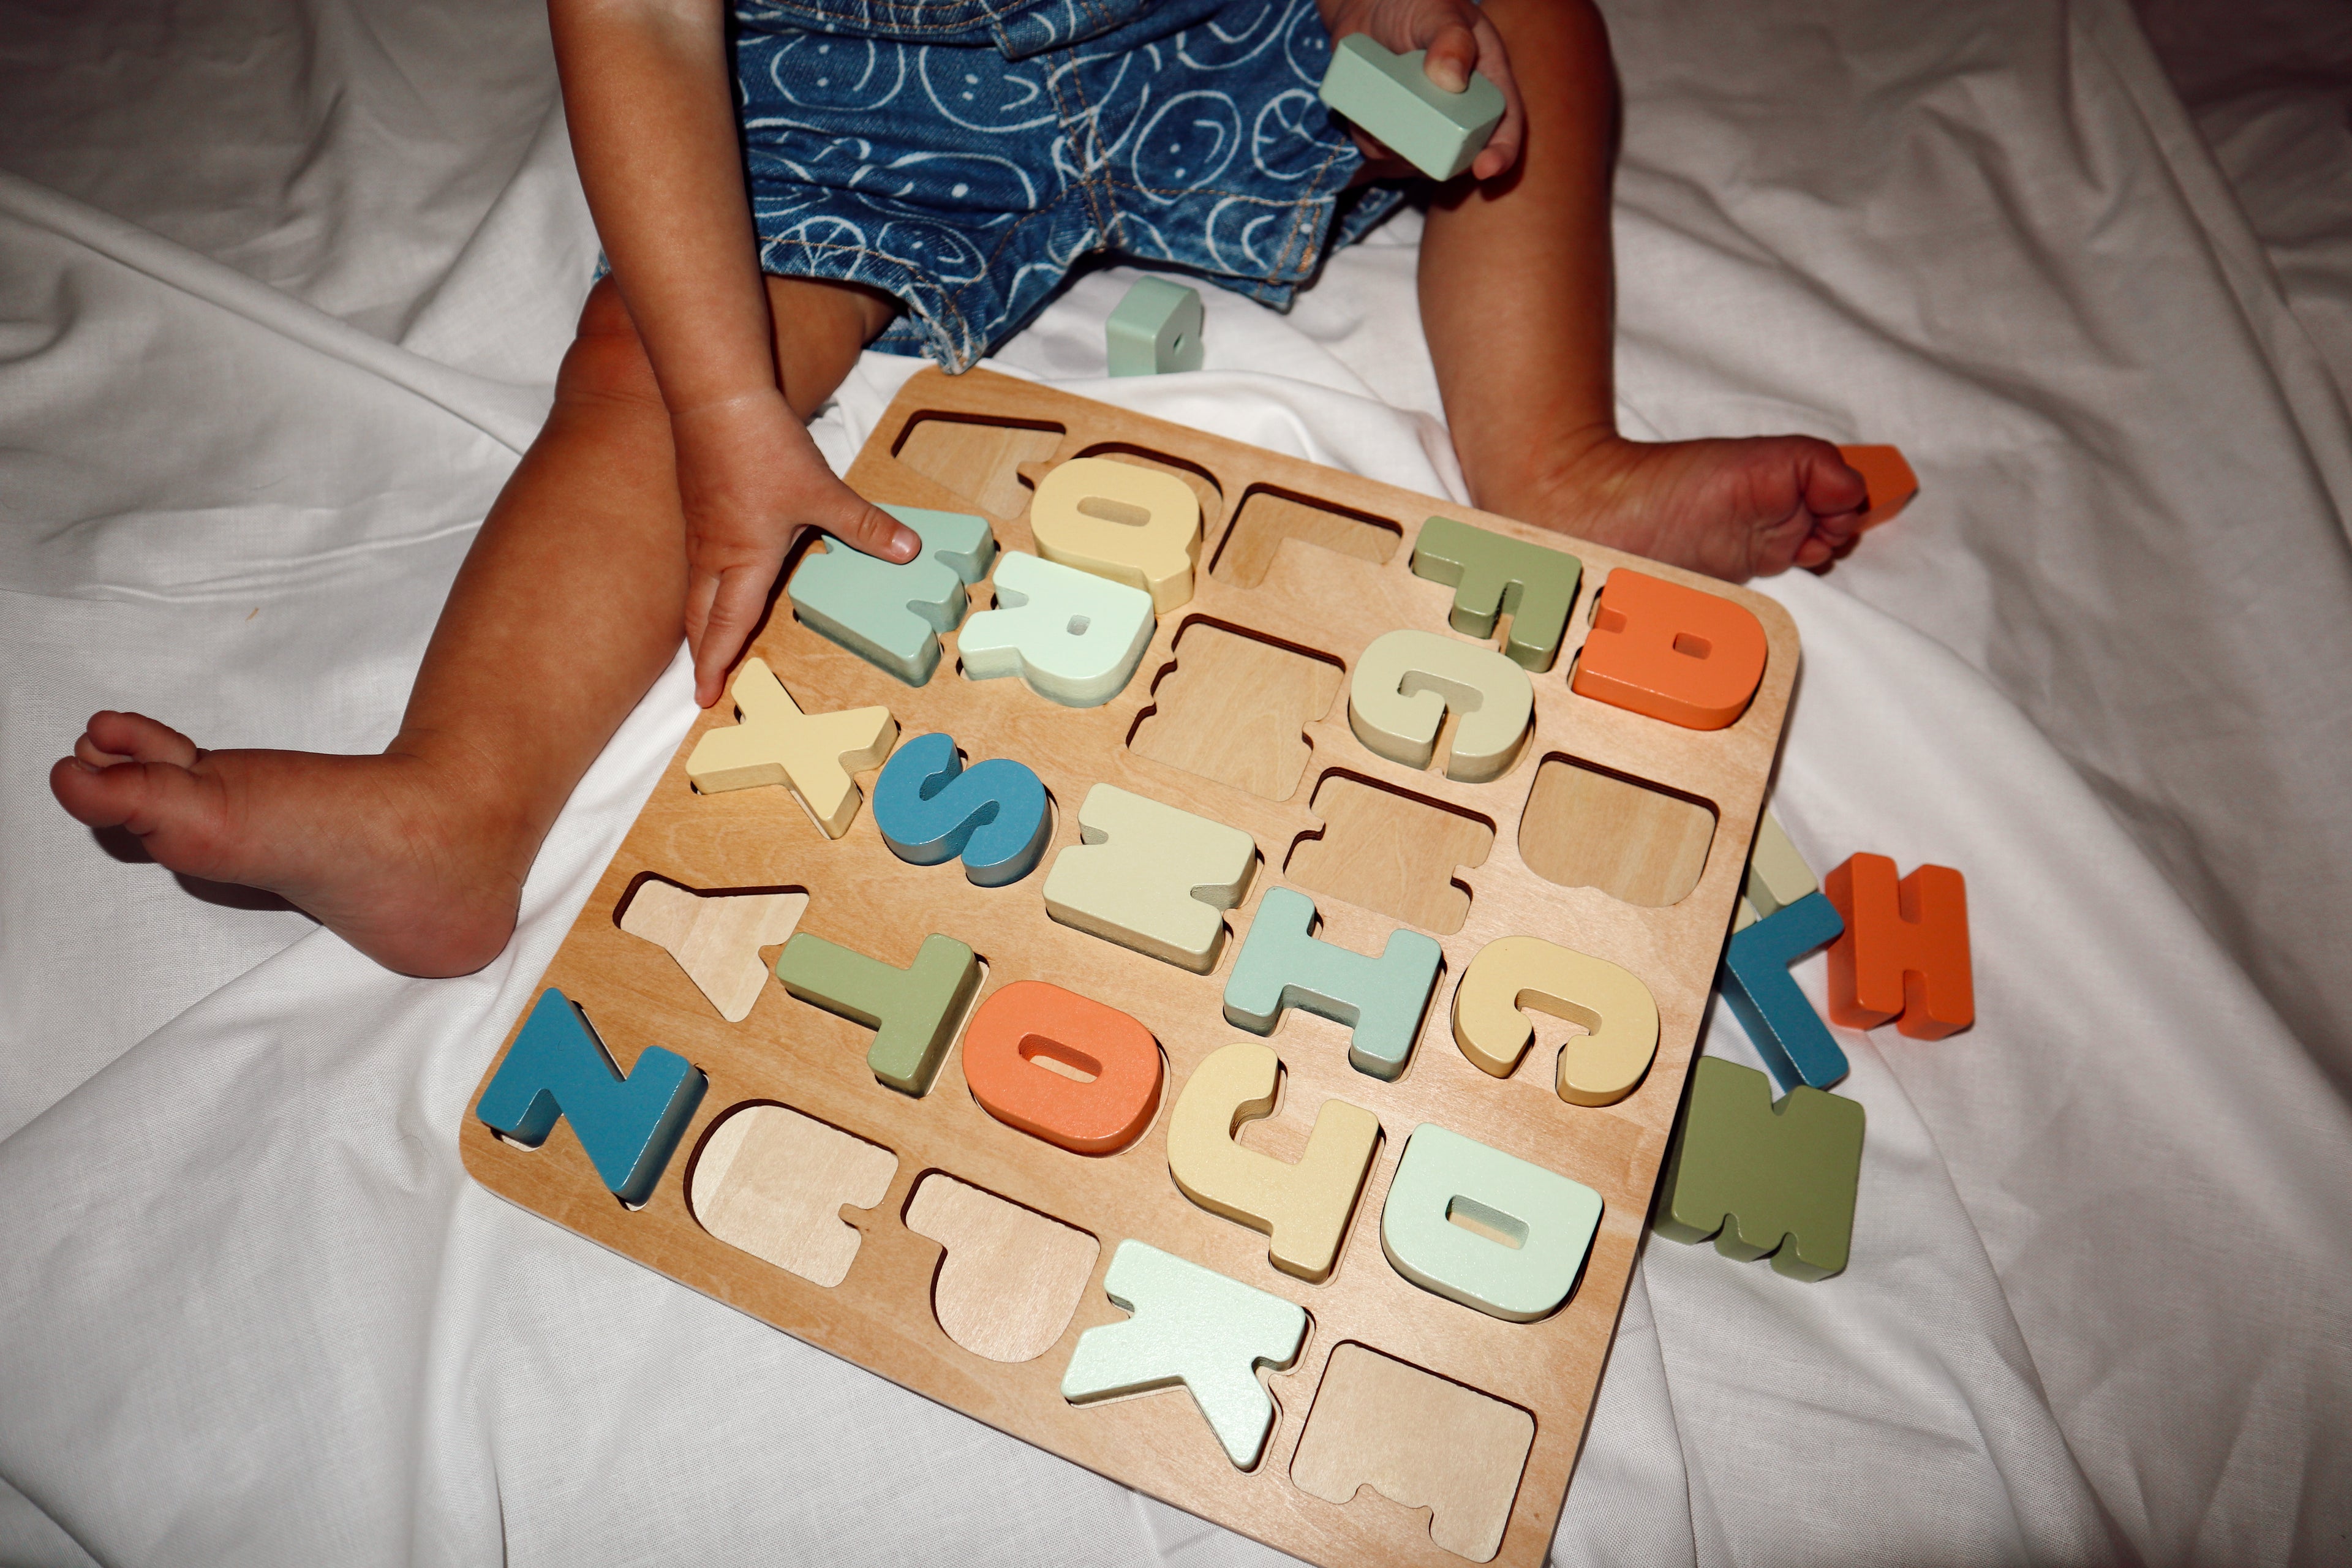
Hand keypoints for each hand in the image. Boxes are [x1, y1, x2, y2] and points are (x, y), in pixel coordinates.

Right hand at [669, 389, 918, 706]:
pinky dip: (701, 587)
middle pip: (700, 617)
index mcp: (744, 559)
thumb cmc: (763, 447)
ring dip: (699, 622)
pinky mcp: (697, 507)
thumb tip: (909, 550)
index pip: (726, 625)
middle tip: (700, 684)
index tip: (705, 696)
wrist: (716, 396)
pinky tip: (713, 584)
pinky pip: (695, 562)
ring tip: (705, 645)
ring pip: (694, 590)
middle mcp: (714, 552)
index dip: (716, 663)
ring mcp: (700, 530)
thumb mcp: (823, 491)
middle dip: (702, 654)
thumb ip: (866, 526)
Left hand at [1319, 0, 1524, 180]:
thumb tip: (1452, 81)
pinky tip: (1363, 116)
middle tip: (1412, 144)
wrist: (1369, 5)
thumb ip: (1452, 39)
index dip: (1501, 150)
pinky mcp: (1391, 128)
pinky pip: (1382, 152)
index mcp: (1486, 80)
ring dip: (1398, 152)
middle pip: (1460, 154)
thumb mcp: (1440, 11)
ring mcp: (1424, 123)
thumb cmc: (1415, 2)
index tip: (1486, 168)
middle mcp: (1458, 110)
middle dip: (1438, 159)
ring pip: (1418, 161)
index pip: (1505, 122)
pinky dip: (1371, 142)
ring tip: (1383, 113)